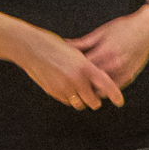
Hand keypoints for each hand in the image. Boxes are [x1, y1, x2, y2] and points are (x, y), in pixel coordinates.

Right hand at [10, 22, 126, 110]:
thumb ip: (87, 67)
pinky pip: (66, 101)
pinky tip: (69, 89)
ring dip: (83, 101)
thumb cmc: (53, 45)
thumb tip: (101, 77)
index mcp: (85, 66)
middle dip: (96, 100)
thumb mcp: (75, 53)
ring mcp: (63, 87)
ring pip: (79, 103)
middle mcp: (76, 79)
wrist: (29, 47)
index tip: (119, 101)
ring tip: (83, 93)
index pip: (106, 85)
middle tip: (97, 97)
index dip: (115, 95)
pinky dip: (70, 98)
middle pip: (93, 101)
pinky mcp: (53, 92)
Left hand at [69, 6, 148, 91]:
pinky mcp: (128, 78)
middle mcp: (114, 65)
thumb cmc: (123, 28)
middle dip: (77, 83)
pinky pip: (111, 90)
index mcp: (104, 52)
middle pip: (89, 81)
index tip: (62, 71)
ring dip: (90, 90)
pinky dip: (102, 90)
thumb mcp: (101, 32)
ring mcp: (122, 73)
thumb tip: (63, 44)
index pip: (81, 68)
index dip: (70, 71)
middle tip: (67, 82)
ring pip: (100, 90)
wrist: (148, 31)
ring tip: (80, 86)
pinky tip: (95, 86)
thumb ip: (82, 42)